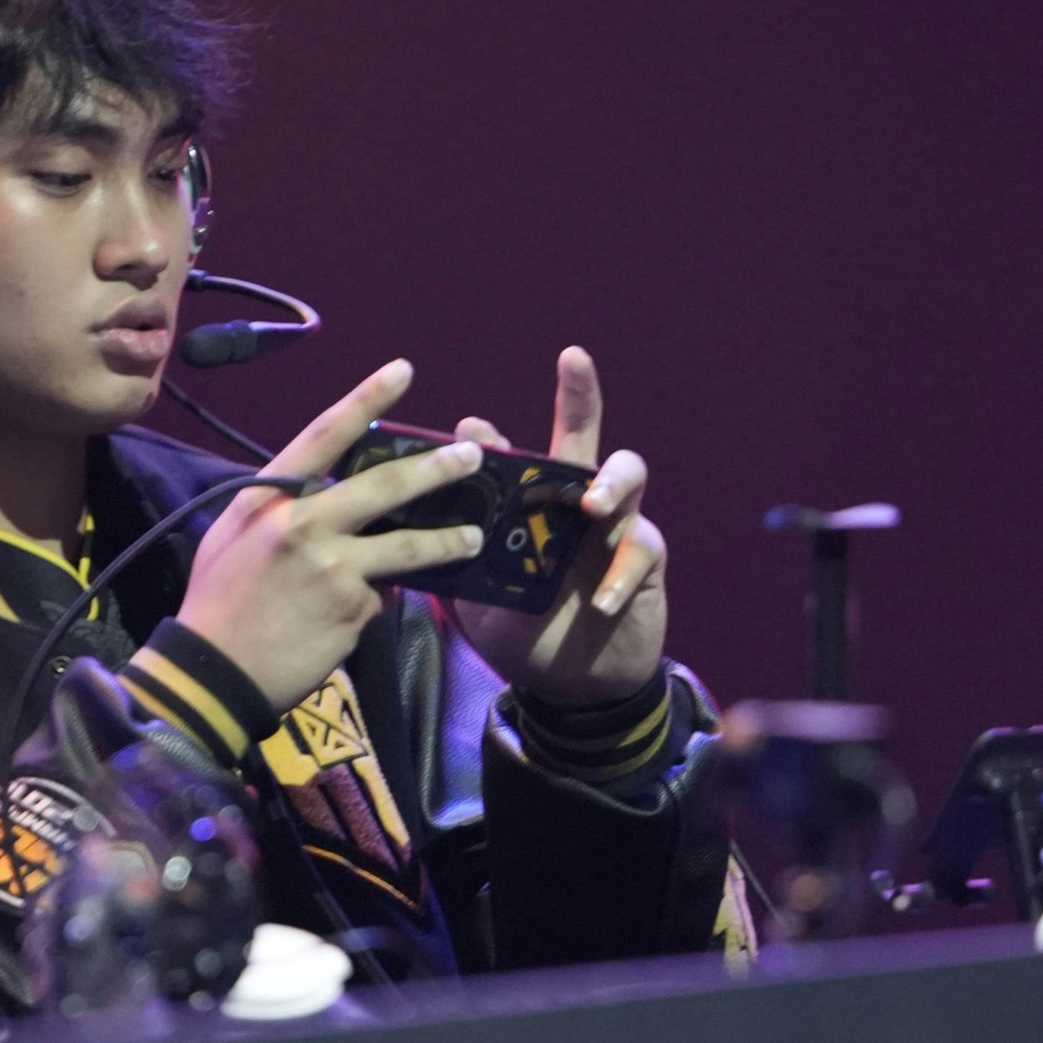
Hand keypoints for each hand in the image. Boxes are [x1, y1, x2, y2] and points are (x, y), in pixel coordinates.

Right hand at [180, 359, 487, 710]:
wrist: (215, 671)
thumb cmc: (219, 599)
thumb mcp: (235, 535)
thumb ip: (281, 508)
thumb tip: (326, 494)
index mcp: (268, 496)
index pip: (326, 434)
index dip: (367, 399)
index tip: (403, 371)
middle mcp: (303, 523)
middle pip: (385, 485)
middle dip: (436, 468)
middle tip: (473, 455)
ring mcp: (333, 567)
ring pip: (406, 546)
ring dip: (447, 540)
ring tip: (473, 538)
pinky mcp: (353, 609)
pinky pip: (382, 595)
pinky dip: (380, 598)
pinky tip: (362, 611)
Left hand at [448, 346, 667, 706]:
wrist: (572, 684)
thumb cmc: (522, 630)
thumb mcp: (477, 598)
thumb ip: (452, 559)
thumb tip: (398, 532)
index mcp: (528, 504)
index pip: (511, 453)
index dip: (489, 436)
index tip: (466, 429)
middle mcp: (572, 499)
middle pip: (582, 433)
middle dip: (579, 392)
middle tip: (572, 359)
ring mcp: (613, 525)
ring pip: (627, 476)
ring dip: (609, 483)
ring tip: (590, 505)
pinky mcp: (644, 560)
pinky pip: (641, 550)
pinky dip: (620, 573)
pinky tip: (600, 599)